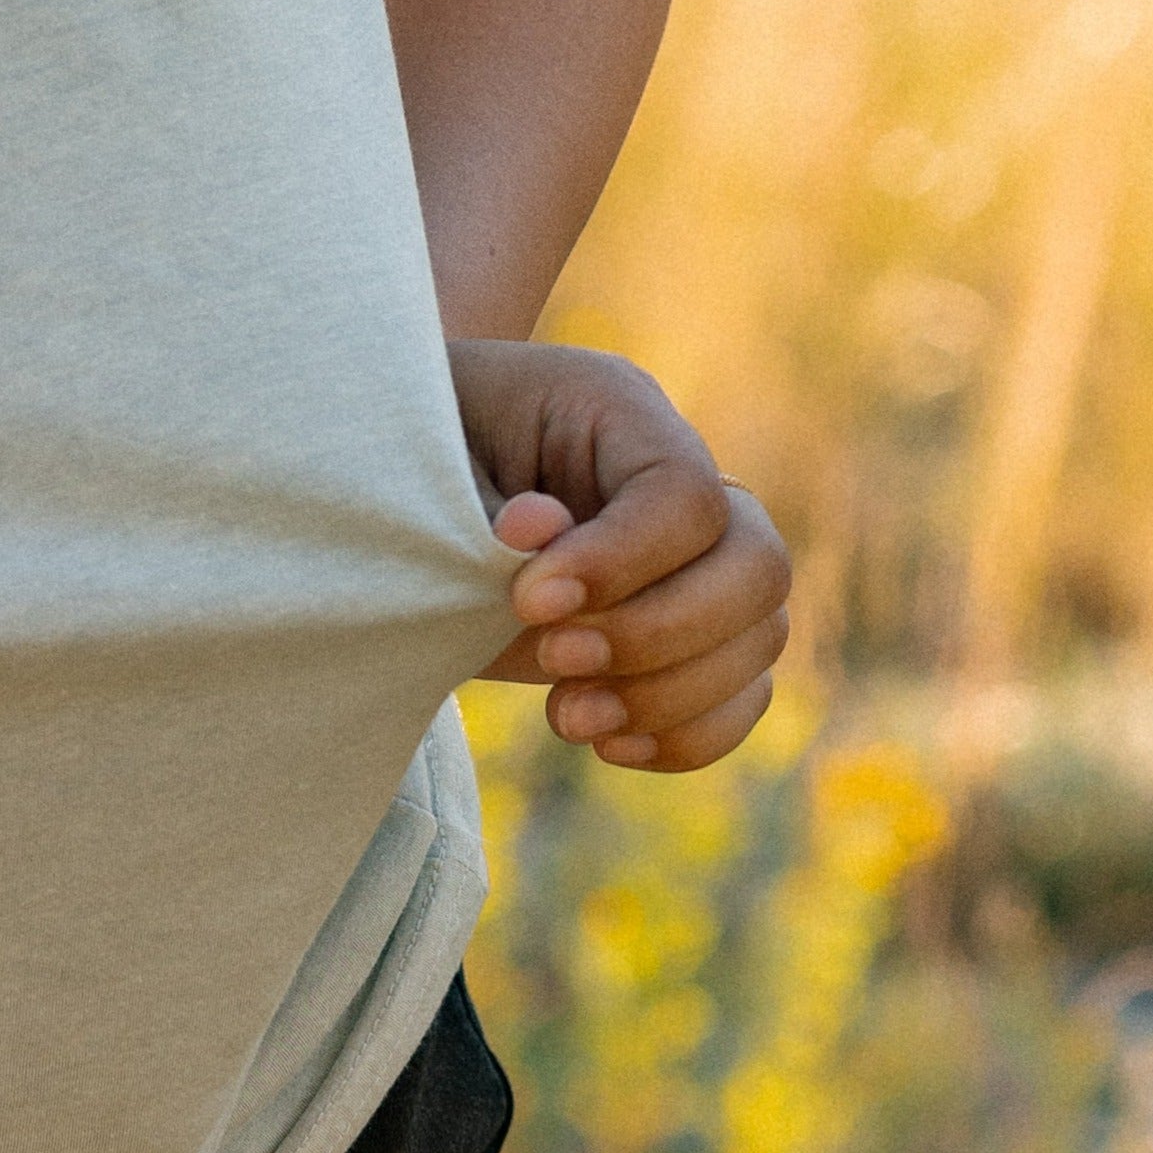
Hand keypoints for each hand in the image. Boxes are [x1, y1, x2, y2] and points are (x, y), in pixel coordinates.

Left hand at [449, 340, 789, 772]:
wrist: (391, 482)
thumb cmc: (408, 466)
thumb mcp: (430, 475)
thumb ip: (486, 515)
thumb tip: (538, 530)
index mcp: (618, 408)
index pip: (683, 494)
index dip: (621, 563)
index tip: (527, 603)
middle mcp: (683, 472)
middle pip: (757, 565)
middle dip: (660, 634)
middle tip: (556, 661)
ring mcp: (702, 553)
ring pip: (761, 633)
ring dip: (672, 696)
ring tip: (566, 716)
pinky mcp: (694, 626)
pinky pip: (743, 691)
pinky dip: (689, 733)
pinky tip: (605, 744)